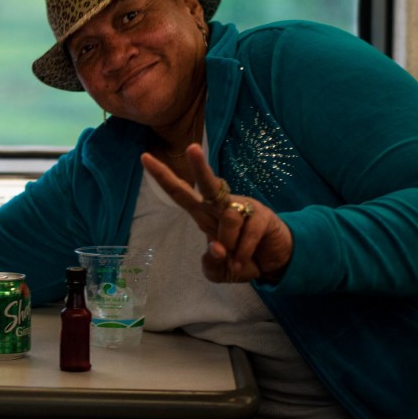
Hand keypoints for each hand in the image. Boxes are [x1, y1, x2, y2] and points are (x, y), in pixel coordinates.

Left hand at [140, 144, 293, 283]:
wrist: (273, 264)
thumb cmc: (239, 261)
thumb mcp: (217, 270)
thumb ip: (210, 263)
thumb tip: (215, 247)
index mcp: (203, 213)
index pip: (179, 192)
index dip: (163, 176)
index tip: (144, 157)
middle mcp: (221, 205)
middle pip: (207, 183)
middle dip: (199, 166)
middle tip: (192, 148)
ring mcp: (243, 207)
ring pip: (229, 217)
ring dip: (230, 244)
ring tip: (235, 259)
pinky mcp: (262, 215)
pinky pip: (248, 232)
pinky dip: (244, 252)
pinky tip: (244, 261)